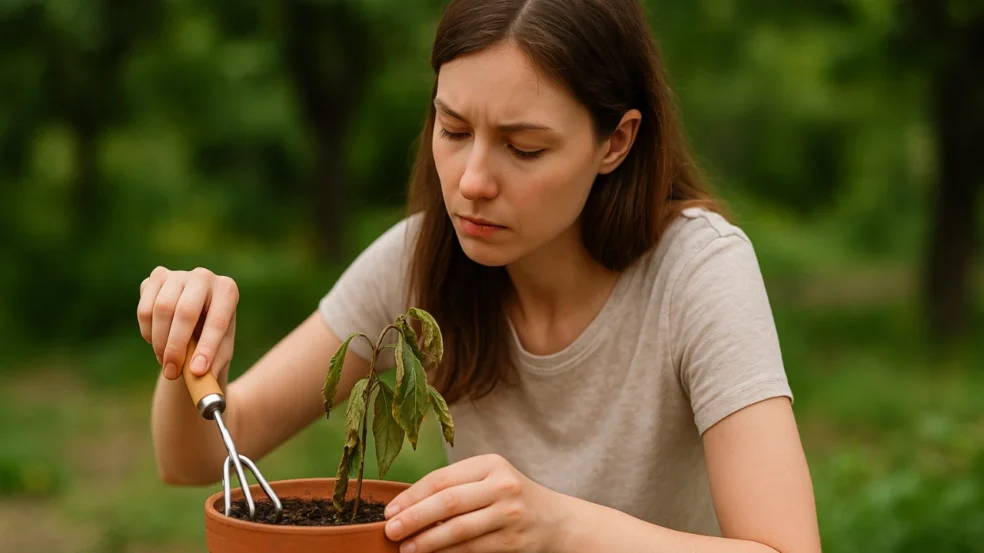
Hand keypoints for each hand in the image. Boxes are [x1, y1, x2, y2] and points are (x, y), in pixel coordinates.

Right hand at [137, 266, 238, 380]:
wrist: (195, 319)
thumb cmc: (212, 337)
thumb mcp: (220, 351)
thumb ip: (212, 362)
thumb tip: (197, 373)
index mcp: (227, 291)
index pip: (217, 321)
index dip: (207, 348)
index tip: (198, 371)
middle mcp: (204, 276)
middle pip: (185, 312)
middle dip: (176, 347)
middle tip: (172, 373)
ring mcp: (178, 274)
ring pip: (160, 310)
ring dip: (160, 342)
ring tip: (167, 362)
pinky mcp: (156, 277)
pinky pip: (144, 309)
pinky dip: (147, 332)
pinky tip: (158, 341)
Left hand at [383, 453, 569, 552]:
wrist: (556, 521)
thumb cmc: (509, 499)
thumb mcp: (488, 481)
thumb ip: (456, 488)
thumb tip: (406, 507)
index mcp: (490, 464)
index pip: (442, 479)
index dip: (412, 496)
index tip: (390, 511)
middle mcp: (502, 485)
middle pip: (448, 501)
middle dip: (414, 517)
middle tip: (391, 530)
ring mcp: (510, 514)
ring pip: (459, 529)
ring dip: (427, 541)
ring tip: (405, 548)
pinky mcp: (514, 541)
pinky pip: (472, 548)